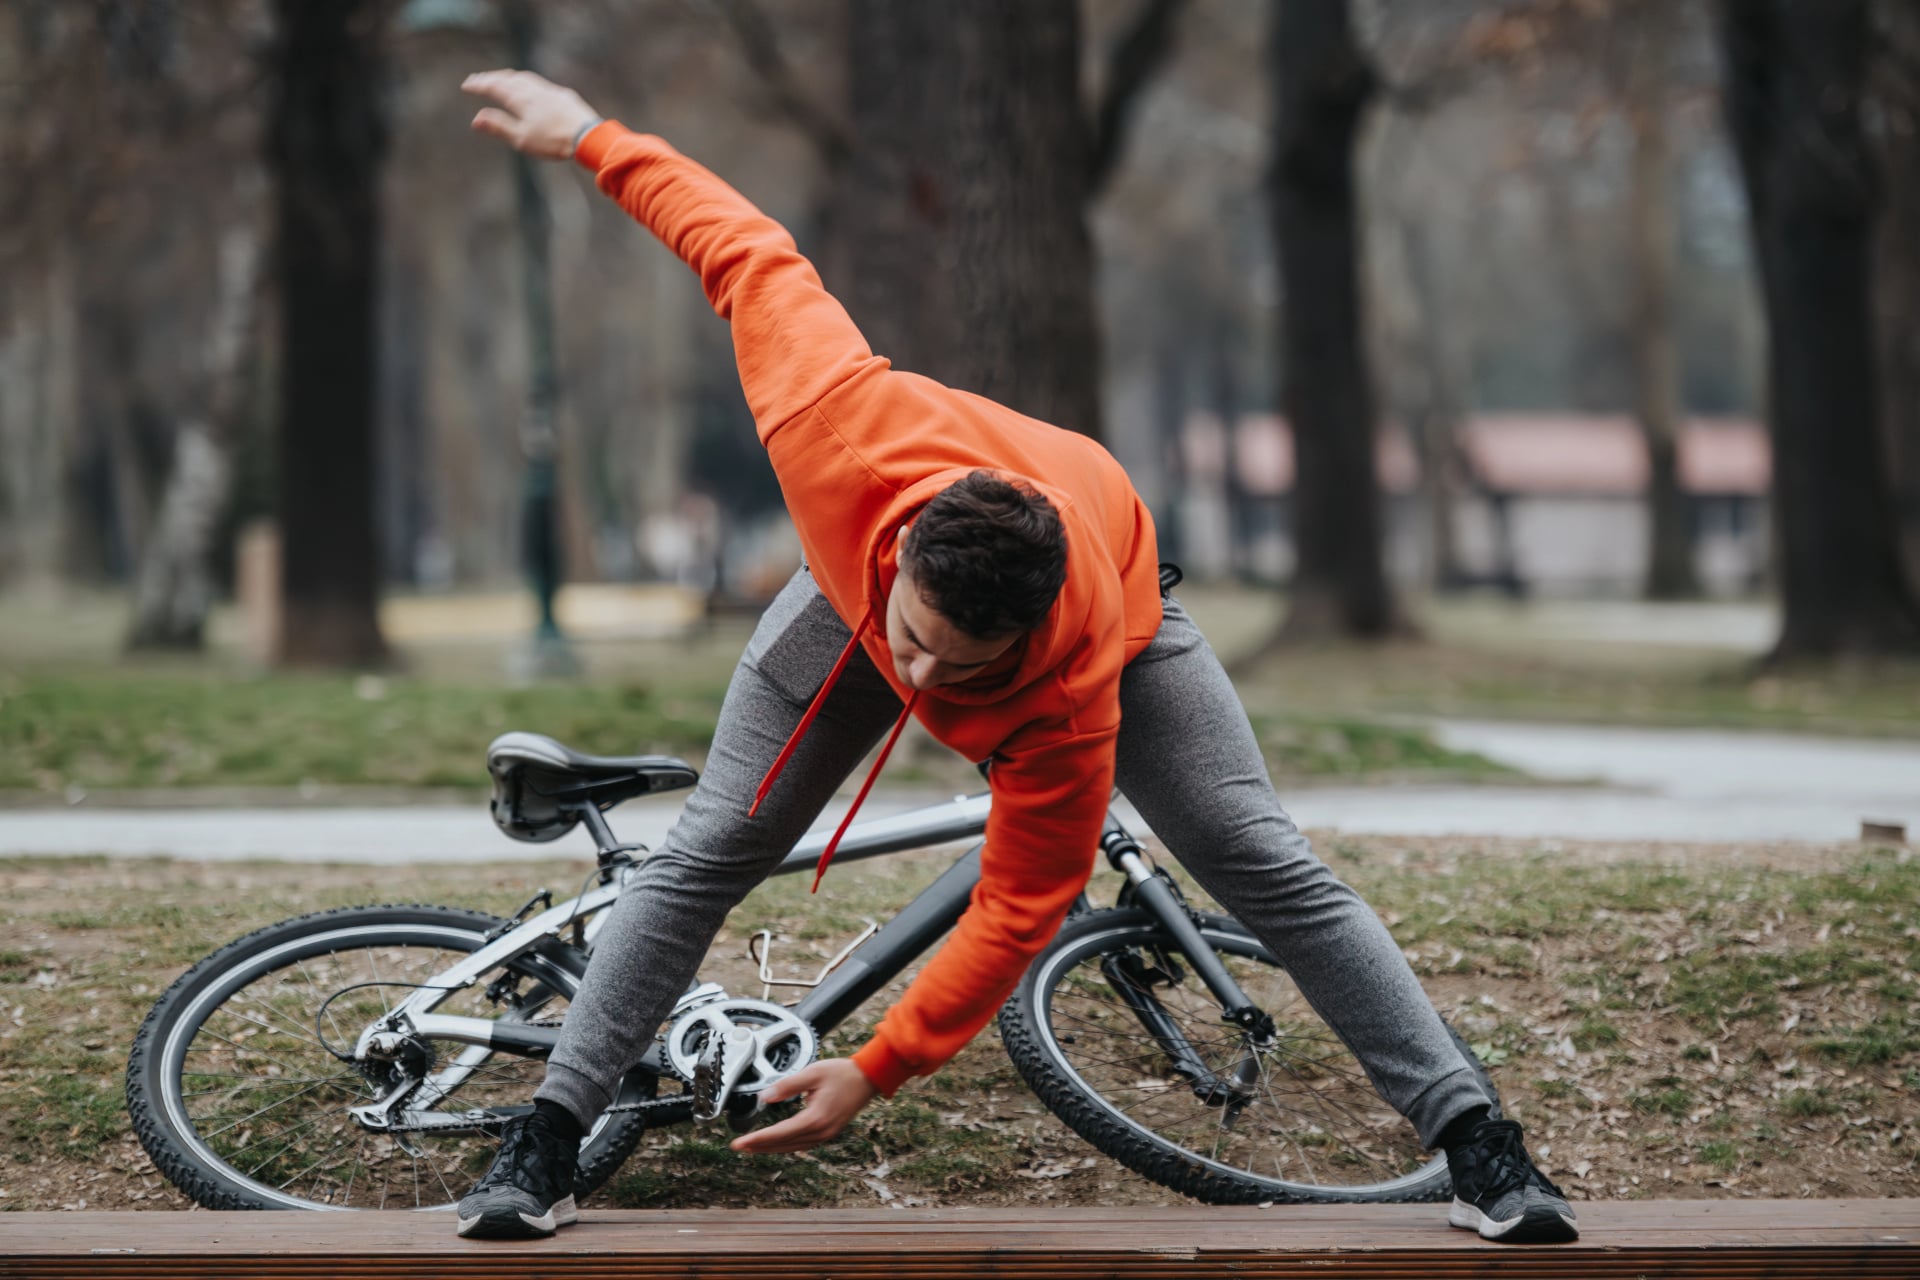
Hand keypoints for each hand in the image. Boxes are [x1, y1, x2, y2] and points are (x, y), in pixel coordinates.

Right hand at [462, 68, 601, 159]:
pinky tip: (528, 86)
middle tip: (477, 80)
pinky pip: (538, 82)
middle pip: (507, 79)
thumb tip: (475, 119)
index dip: (479, 85)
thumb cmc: (553, 141)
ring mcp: (549, 90)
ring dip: (507, 77)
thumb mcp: (522, 138)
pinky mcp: (562, 95)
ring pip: (523, 78)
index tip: (466, 85)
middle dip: (490, 78)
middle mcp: (533, 90)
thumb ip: (499, 126)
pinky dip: (525, 80)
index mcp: (520, 100)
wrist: (588, 136)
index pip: (494, 87)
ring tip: (499, 78)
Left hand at [728, 1058, 878, 1154]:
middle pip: (784, 1144)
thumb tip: (765, 1097)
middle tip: (738, 1147)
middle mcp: (821, 1131)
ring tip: (752, 1147)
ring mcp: (826, 1134)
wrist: (868, 1078)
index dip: (757, 1138)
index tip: (740, 1142)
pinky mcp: (829, 1132)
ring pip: (792, 1147)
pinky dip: (786, 1145)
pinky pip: (802, 1144)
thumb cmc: (842, 1073)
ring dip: (771, 1148)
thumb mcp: (812, 1072)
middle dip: (759, 1146)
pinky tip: (776, 1143)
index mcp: (816, 1118)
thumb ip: (787, 1085)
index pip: (779, 1133)